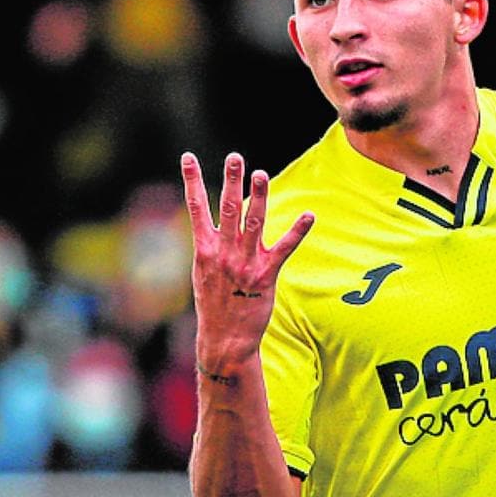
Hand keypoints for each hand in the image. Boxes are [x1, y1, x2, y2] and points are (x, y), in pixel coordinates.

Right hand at [181, 151, 312, 365]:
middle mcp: (223, 253)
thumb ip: (209, 245)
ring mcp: (244, 263)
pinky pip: (284, 249)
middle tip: (235, 157)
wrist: (225, 339)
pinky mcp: (265, 276)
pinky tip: (308, 215)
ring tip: (260, 175)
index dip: (191, 181)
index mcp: (204, 249)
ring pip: (252, 223)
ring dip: (257, 197)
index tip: (187, 157)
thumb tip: (211, 222)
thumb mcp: (203, 272)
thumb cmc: (215, 304)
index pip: (196, 208)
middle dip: (230, 181)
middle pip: (226, 209)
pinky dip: (297, 231)